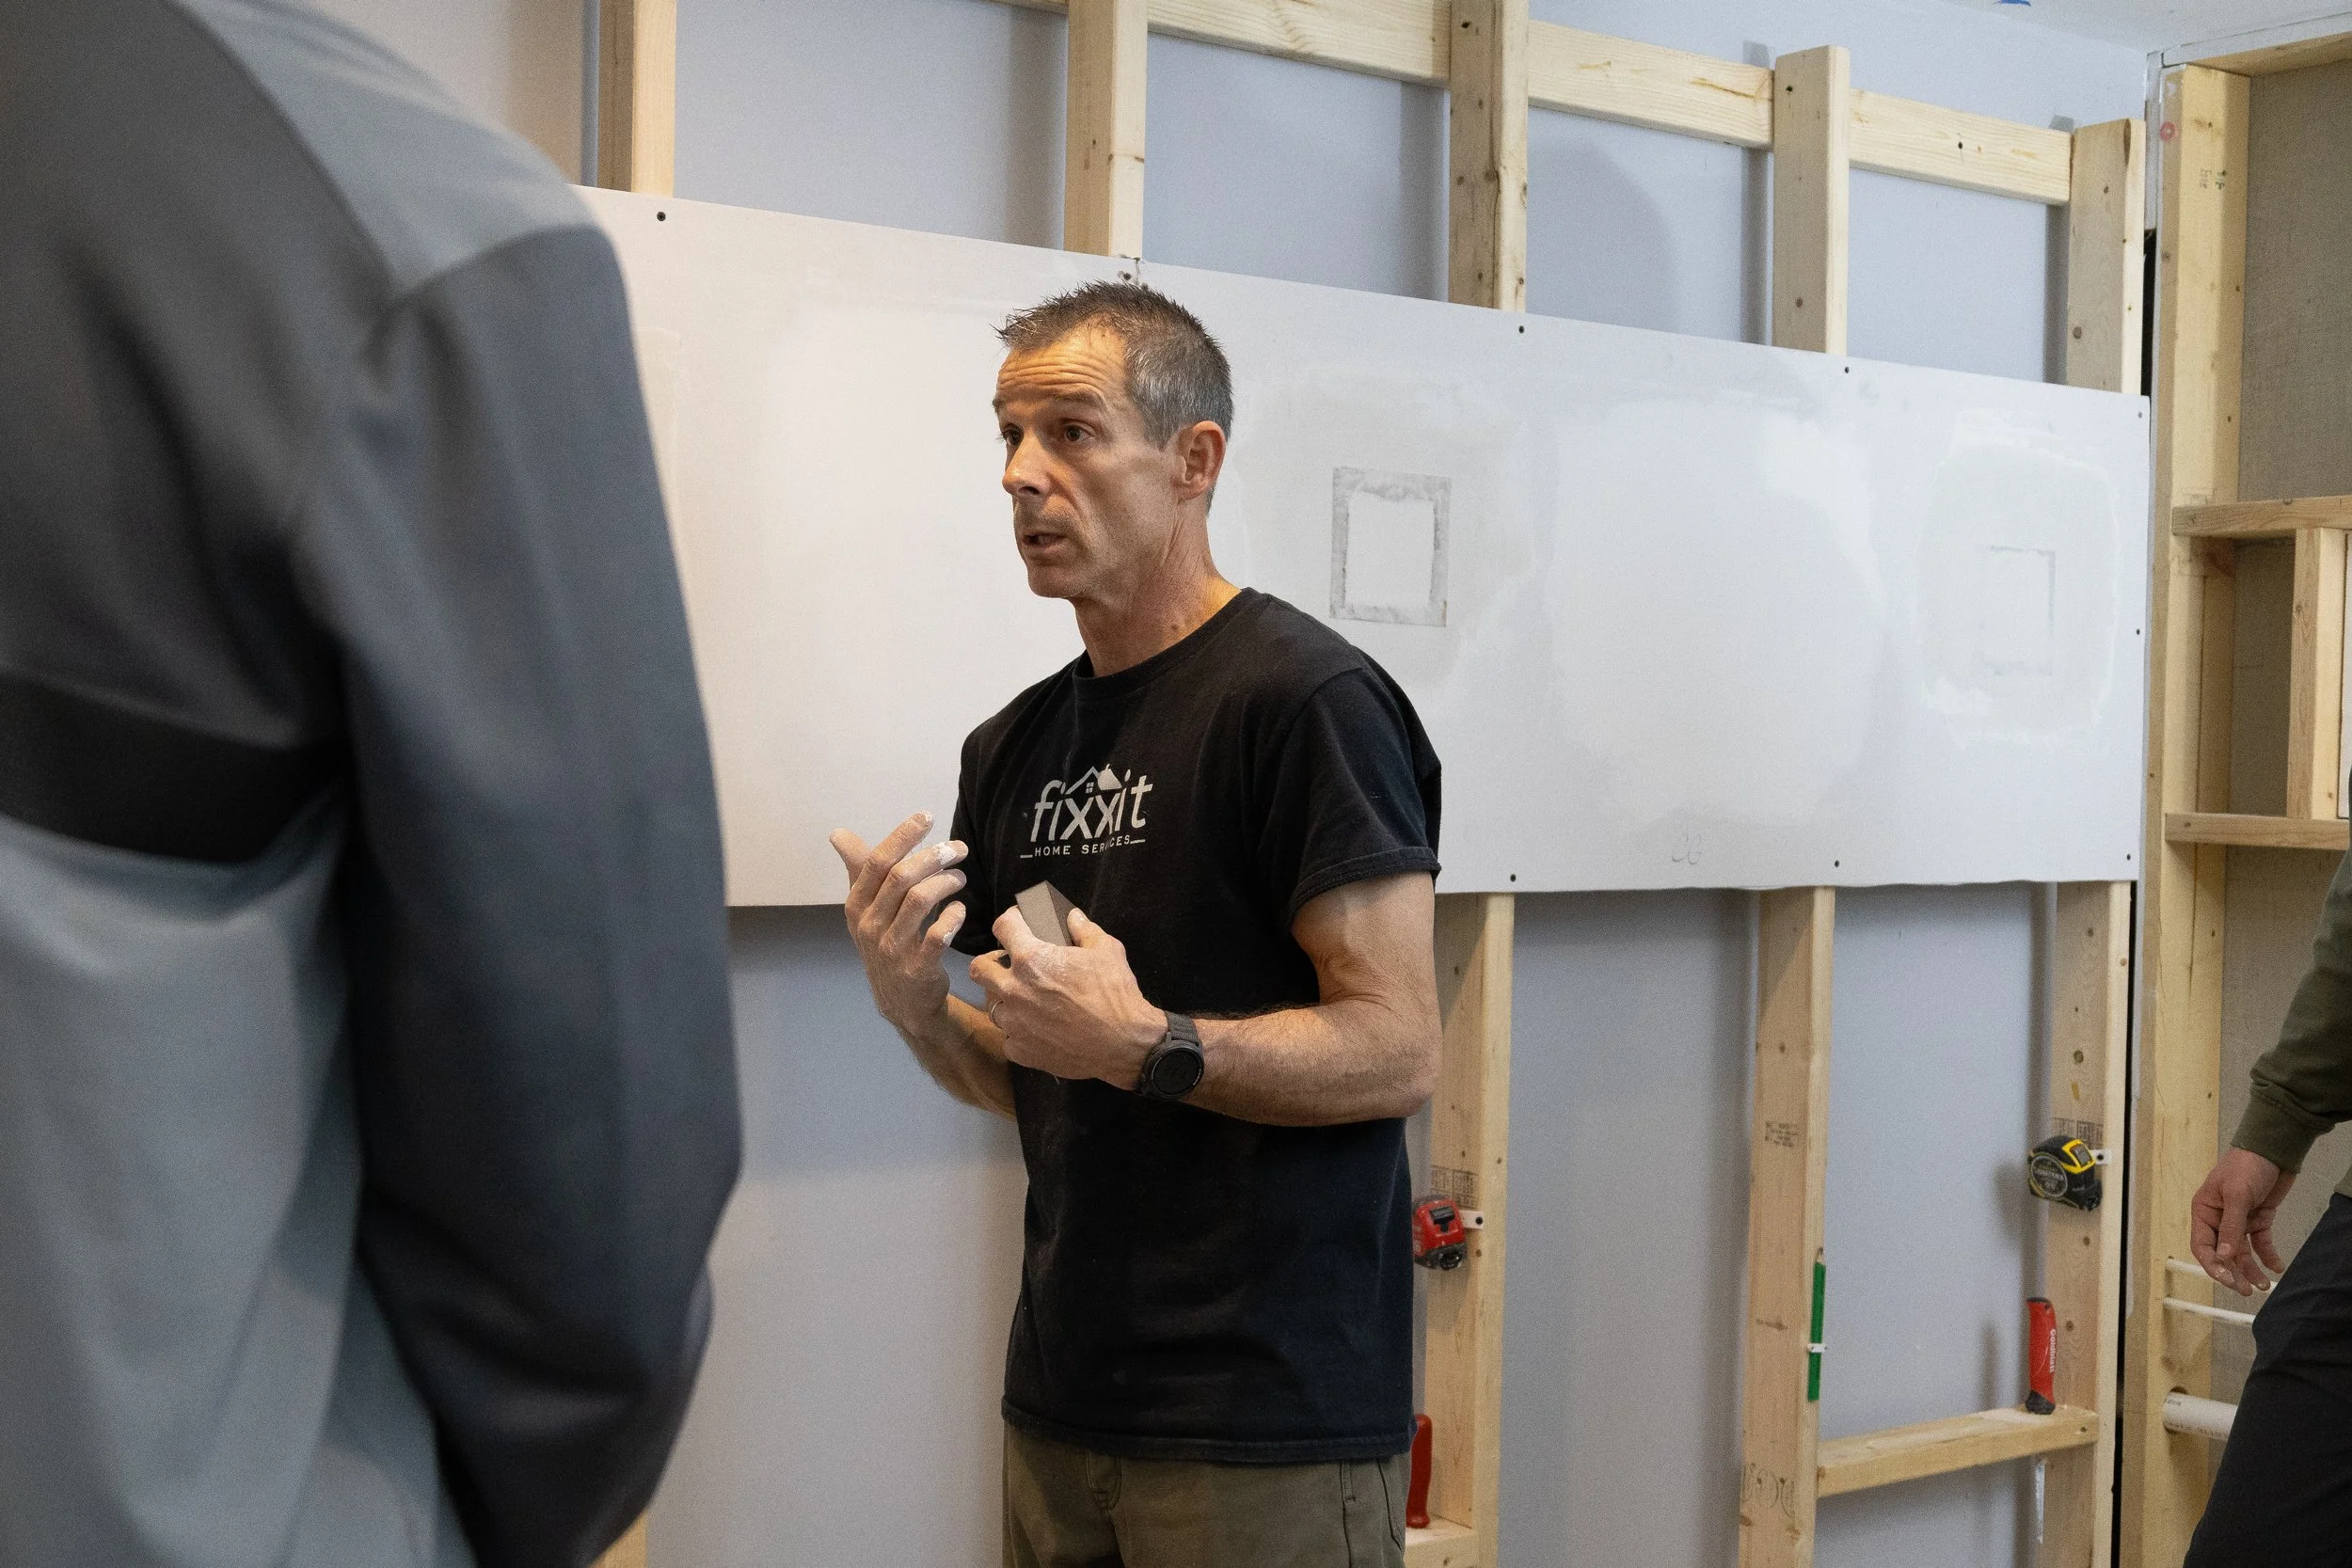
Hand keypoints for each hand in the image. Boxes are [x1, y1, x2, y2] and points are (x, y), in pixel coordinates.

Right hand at [830, 813, 966, 1031]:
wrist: (901, 999)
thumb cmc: (886, 943)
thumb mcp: (867, 909)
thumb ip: (859, 870)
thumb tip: (837, 834)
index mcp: (856, 905)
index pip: (876, 862)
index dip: (902, 835)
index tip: (927, 816)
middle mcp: (870, 925)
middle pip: (901, 877)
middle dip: (933, 856)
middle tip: (957, 849)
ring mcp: (892, 948)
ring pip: (921, 900)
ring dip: (946, 882)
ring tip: (961, 878)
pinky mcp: (917, 968)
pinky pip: (938, 935)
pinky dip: (954, 916)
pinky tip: (960, 909)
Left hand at [971, 906, 1163, 1086]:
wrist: (1124, 1044)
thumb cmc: (1115, 994)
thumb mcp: (1106, 950)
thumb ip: (1083, 929)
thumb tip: (1071, 916)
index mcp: (1031, 959)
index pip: (1003, 926)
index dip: (1011, 920)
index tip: (1019, 923)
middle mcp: (1014, 990)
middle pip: (979, 969)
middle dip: (991, 963)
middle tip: (1010, 965)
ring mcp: (1014, 1023)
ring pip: (994, 1006)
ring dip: (1007, 1000)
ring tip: (1028, 1002)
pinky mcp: (1021, 1051)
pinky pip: (1009, 1038)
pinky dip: (1020, 1033)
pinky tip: (1038, 1030)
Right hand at [2191, 1147, 2294, 1295]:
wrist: (2273, 1151)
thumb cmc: (2246, 1166)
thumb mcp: (2236, 1195)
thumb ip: (2231, 1227)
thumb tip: (2224, 1257)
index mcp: (2204, 1211)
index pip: (2202, 1245)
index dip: (2213, 1265)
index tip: (2227, 1279)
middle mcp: (2219, 1219)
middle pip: (2222, 1253)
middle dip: (2233, 1272)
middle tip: (2245, 1290)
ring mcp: (2239, 1221)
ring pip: (2242, 1252)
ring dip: (2251, 1269)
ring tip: (2262, 1285)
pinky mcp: (2258, 1220)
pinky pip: (2261, 1243)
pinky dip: (2268, 1256)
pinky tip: (2276, 1266)